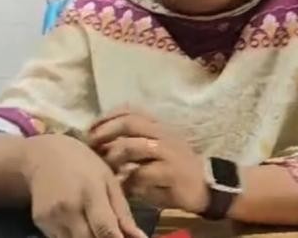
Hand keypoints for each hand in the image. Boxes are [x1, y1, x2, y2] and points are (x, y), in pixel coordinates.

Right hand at [21, 134, 147, 237]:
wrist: (45, 155)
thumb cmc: (84, 164)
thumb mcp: (109, 180)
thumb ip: (123, 212)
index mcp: (91, 192)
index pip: (105, 229)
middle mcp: (69, 207)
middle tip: (112, 235)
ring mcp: (51, 217)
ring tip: (98, 232)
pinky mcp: (40, 222)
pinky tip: (82, 227)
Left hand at [87, 108, 209, 213]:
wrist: (206, 187)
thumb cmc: (175, 168)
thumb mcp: (156, 151)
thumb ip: (133, 143)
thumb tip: (100, 144)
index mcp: (158, 126)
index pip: (131, 110)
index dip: (108, 116)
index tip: (91, 127)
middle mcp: (163, 134)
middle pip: (130, 122)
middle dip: (106, 131)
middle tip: (91, 144)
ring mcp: (168, 152)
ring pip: (134, 146)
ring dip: (114, 155)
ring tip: (104, 166)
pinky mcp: (171, 172)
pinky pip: (143, 173)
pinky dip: (128, 180)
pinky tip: (122, 187)